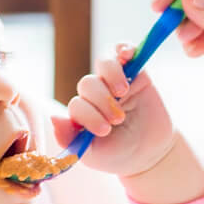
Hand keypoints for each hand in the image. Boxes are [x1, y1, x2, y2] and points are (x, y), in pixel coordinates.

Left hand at [67, 45, 179, 177]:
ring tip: (122, 92)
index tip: (105, 130)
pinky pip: (124, 51)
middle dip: (101, 101)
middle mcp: (95, 95)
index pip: (77, 104)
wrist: (150, 154)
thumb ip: (70, 138)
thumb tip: (53, 117)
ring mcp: (115, 82)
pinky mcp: (136, 73)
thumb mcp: (91, 155)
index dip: (88, 115)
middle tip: (118, 119)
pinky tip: (127, 55)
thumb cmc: (118, 156)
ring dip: (111, 75)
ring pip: (103, 63)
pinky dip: (124, 48)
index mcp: (82, 112)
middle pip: (89, 83)